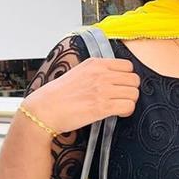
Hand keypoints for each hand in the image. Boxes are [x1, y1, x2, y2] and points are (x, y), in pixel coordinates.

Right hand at [22, 56, 140, 133]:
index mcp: (95, 63)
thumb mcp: (78, 73)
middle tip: (122, 98)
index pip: (128, 66)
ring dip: (130, 102)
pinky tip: (118, 114)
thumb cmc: (58, 95)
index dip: (127, 78)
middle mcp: (101, 74)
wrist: (44, 110)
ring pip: (134, 93)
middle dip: (130, 90)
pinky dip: (127, 111)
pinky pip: (129, 106)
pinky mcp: (102, 106)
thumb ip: (96, 72)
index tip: (121, 86)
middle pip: (134, 80)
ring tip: (119, 107)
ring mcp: (102, 90)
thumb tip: (113, 78)